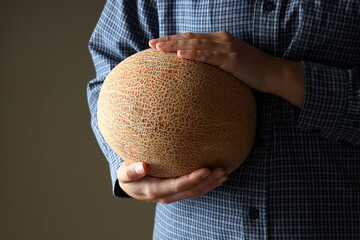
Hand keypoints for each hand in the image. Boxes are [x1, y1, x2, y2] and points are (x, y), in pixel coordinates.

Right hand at [117, 162, 227, 203]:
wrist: (131, 187)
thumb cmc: (128, 177)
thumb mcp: (124, 173)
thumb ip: (131, 171)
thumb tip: (142, 166)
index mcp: (156, 190)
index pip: (178, 185)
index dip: (193, 178)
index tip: (206, 169)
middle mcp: (167, 195)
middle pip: (191, 190)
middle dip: (208, 181)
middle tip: (222, 169)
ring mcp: (174, 195)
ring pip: (196, 192)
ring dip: (211, 184)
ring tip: (224, 173)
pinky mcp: (178, 192)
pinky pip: (195, 190)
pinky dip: (207, 185)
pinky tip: (217, 178)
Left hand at [149, 31, 303, 107]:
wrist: (273, 73)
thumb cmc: (251, 71)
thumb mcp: (230, 63)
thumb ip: (215, 62)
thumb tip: (200, 70)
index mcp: (219, 40)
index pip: (192, 38)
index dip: (174, 39)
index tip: (158, 44)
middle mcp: (221, 39)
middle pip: (189, 38)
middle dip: (169, 41)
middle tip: (151, 44)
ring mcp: (226, 48)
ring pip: (195, 44)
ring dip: (175, 46)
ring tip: (159, 49)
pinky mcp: (231, 58)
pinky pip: (208, 56)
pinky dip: (194, 54)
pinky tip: (180, 55)